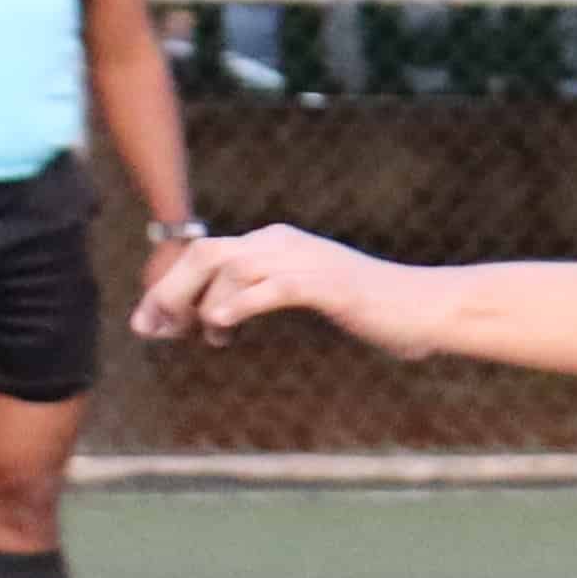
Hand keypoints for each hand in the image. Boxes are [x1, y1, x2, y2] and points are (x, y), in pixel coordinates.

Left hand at [136, 223, 415, 352]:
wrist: (428, 307)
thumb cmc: (373, 309)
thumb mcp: (309, 295)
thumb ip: (262, 295)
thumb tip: (212, 317)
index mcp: (276, 243)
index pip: (205, 253)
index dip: (168, 286)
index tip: (148, 324)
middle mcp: (284, 243)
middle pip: (205, 253)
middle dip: (169, 291)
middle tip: (154, 331)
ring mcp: (306, 261)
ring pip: (229, 266)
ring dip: (199, 302)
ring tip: (199, 334)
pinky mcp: (328, 286)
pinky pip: (272, 287)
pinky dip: (239, 303)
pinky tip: (221, 325)